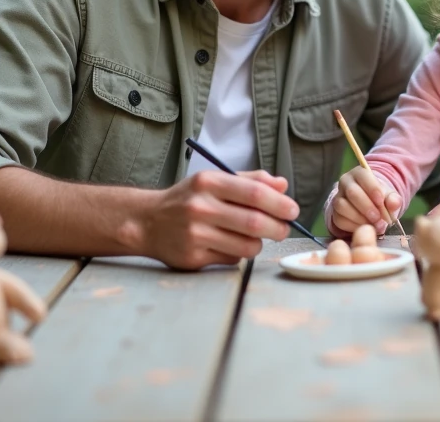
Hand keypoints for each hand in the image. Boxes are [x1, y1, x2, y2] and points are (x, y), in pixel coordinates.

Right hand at [143, 170, 299, 270]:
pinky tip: (230, 244)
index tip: (293, 210)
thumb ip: (250, 181)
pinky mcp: (193, 258)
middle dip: (278, 228)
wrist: (147, 222)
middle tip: (284, 228)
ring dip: (260, 243)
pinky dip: (239, 253)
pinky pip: (232, 259)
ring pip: (247, 245)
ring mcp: (195, 235)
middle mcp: (200, 208)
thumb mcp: (214, 181)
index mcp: (208, 183)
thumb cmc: (188, 199)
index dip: (280, 204)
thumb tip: (283, 185)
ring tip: (255, 236)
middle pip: (255, 223)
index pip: (255, 194)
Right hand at [332, 167, 401, 234]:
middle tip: (378, 218)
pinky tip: (364, 228)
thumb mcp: (389, 196)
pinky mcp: (335, 213)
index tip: (381, 202)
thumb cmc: (379, 198)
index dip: (372, 188)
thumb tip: (394, 204)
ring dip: (359, 218)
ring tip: (373, 225)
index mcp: (359, 173)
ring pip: (342, 206)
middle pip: (352, 192)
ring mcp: (338, 197)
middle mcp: (345, 183)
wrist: (369, 207)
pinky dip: (353, 226)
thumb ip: (393, 199)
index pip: (363, 176)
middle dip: (366, 207)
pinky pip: (340, 220)